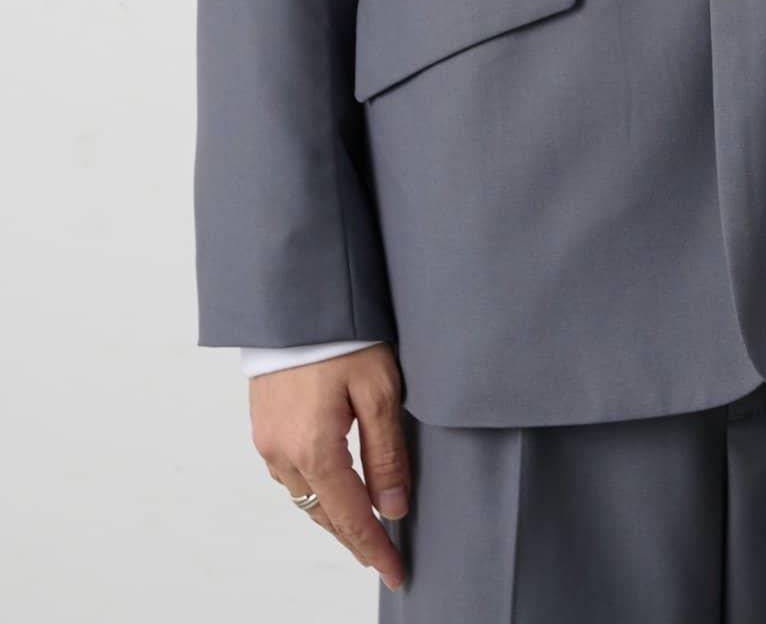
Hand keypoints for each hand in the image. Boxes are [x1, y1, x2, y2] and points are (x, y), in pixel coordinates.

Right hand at [249, 344, 408, 590]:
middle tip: (383, 559)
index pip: (351, 517)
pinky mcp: (263, 424)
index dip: (375, 548)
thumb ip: (386, 452)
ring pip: (304, 496)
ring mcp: (267, 440)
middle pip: (323, 514)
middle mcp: (283, 452)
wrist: (295, 298)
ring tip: (363, 528)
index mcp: (314, 449)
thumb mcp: (378, 389)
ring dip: (332, 515)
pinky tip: (332, 487)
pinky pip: (290, 474)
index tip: (396, 574)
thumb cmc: (341, 335)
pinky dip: (314, 489)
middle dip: (354, 539)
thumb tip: (393, 508)